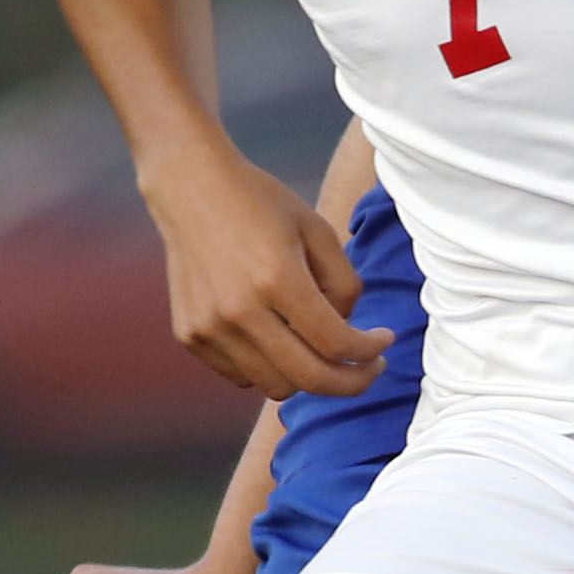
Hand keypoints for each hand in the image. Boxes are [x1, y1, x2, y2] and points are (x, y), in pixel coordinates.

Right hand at [147, 145, 389, 399]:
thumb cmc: (260, 204)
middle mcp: (239, 310)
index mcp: (277, 278)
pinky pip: (242, 376)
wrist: (189, 187)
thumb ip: (345, 285)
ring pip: (276, 387)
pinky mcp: (190, 334)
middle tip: (368, 368)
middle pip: (310, 379)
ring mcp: (209, 327)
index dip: (370, 352)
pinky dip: (269, 368)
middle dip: (351, 382)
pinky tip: (278, 338)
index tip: (383, 342)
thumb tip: (348, 335)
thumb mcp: (318, 230)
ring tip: (320, 349)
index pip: (337, 344)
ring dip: (308, 376)